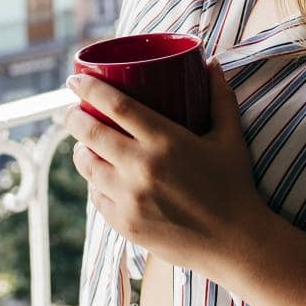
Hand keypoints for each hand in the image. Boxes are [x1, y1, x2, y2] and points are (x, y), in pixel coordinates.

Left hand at [61, 59, 263, 276]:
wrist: (235, 242)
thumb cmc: (234, 185)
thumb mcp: (230, 136)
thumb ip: (220, 96)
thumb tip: (211, 62)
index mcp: (166, 141)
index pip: (115, 105)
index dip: (89, 88)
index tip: (74, 79)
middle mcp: (142, 168)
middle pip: (91, 133)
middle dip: (74, 117)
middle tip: (70, 110)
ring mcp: (130, 199)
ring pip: (88, 166)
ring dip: (81, 151)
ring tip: (84, 143)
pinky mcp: (125, 224)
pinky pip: (96, 197)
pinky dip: (95, 184)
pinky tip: (99, 177)